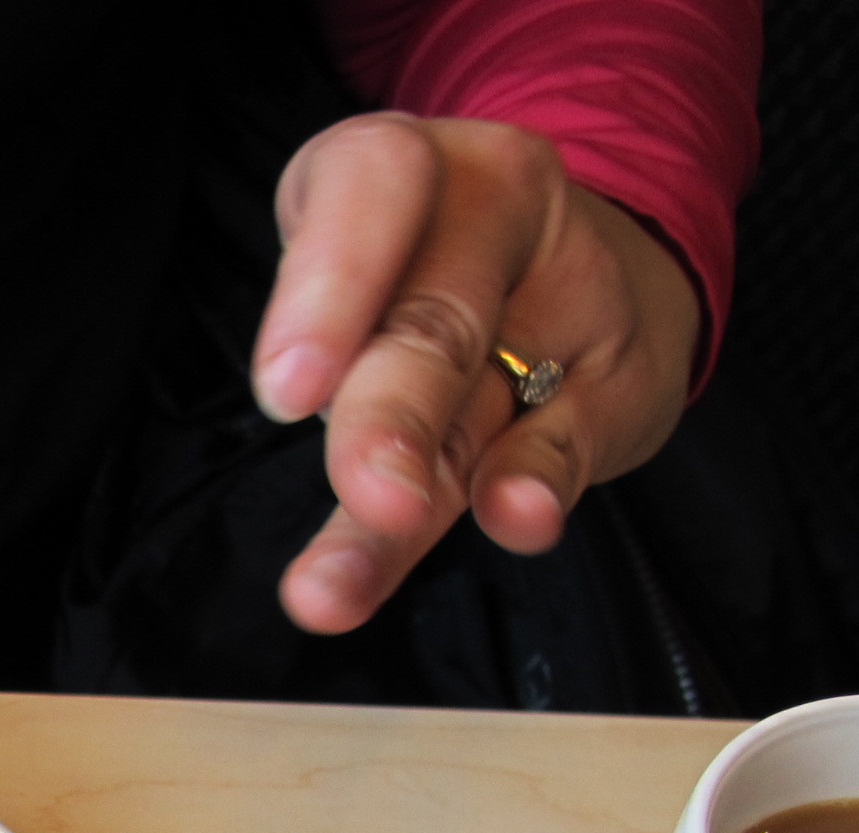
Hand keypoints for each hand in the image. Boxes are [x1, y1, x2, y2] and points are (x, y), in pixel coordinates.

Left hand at [250, 114, 701, 634]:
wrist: (614, 270)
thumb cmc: (428, 277)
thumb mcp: (361, 280)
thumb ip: (345, 384)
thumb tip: (368, 502)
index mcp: (400, 172)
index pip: (371, 186)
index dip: (329, 283)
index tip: (288, 391)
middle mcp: (486, 216)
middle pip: (431, 322)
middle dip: (391, 416)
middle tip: (369, 494)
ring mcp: (562, 298)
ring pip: (470, 413)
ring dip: (414, 509)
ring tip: (346, 591)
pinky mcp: (613, 380)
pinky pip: (567, 440)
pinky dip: (535, 484)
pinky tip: (519, 520)